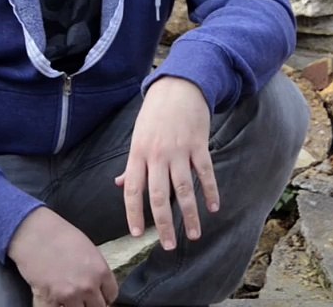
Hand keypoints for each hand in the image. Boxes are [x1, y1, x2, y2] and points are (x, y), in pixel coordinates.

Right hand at [8, 207, 117, 306]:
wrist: (34, 233)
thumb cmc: (60, 235)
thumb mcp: (88, 249)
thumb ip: (96, 270)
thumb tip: (98, 284)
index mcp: (101, 271)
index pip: (111, 294)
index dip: (103, 294)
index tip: (98, 293)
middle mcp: (88, 286)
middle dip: (91, 302)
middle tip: (82, 295)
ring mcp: (70, 295)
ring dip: (74, 305)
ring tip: (67, 297)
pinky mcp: (50, 300)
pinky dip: (56, 306)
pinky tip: (55, 299)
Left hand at [114, 76, 218, 251]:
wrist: (179, 86)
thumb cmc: (155, 114)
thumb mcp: (137, 136)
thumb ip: (131, 164)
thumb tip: (119, 185)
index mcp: (138, 154)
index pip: (132, 190)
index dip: (134, 213)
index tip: (137, 234)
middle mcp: (157, 155)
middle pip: (159, 196)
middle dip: (163, 224)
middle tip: (168, 246)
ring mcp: (179, 150)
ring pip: (184, 190)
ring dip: (189, 215)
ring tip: (193, 235)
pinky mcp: (199, 145)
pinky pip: (205, 173)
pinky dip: (210, 192)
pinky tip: (213, 208)